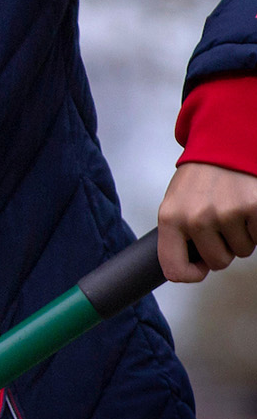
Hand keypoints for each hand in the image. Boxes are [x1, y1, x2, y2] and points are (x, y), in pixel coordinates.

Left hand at [157, 162, 256, 282]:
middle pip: (218, 262)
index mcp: (170, 219)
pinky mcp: (254, 207)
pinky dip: (256, 227)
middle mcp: (196, 218)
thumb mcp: (176, 203)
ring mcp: (226, 213)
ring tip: (232, 210)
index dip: (191, 273)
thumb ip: (179, 234)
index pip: (174, 268)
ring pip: (242, 251)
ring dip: (241, 236)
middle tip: (220, 224)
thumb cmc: (199, 178)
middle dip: (223, 248)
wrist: (223, 145)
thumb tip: (192, 267)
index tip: (199, 267)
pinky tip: (247, 207)